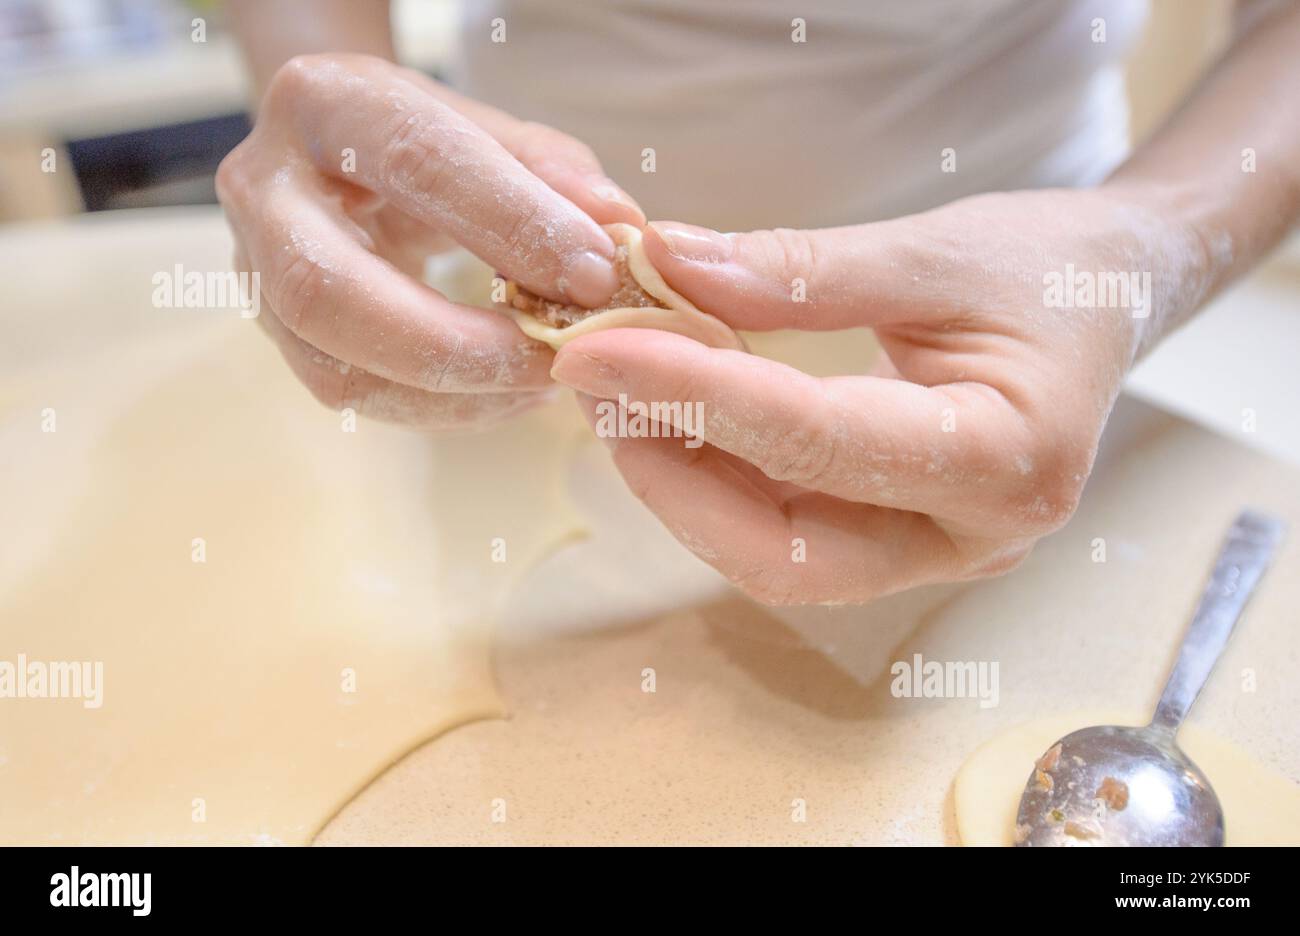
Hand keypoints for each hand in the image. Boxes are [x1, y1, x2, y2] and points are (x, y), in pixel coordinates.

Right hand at [217, 53, 642, 429]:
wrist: (339, 161)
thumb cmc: (429, 145)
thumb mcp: (490, 133)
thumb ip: (555, 173)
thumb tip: (619, 228)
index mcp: (326, 105)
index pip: (416, 161)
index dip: (510, 221)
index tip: (597, 274)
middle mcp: (266, 188)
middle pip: (331, 290)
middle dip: (456, 344)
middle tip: (556, 359)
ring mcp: (254, 273)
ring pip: (335, 366)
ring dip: (455, 392)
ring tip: (544, 381)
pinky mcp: (278, 336)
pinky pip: (354, 395)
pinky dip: (444, 408)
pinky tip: (509, 394)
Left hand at [550, 189, 1207, 603]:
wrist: (1107, 301)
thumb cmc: (1045, 269)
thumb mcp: (936, 249)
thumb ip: (802, 270)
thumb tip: (667, 265)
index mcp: (1008, 459)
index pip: (819, 442)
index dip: (697, 398)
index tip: (600, 352)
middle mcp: (972, 535)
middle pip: (787, 552)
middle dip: (675, 475)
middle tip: (597, 384)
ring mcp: (932, 551)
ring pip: (774, 555)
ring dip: (682, 480)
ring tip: (620, 390)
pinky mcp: (895, 540)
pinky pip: (785, 531)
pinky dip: (716, 477)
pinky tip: (670, 411)